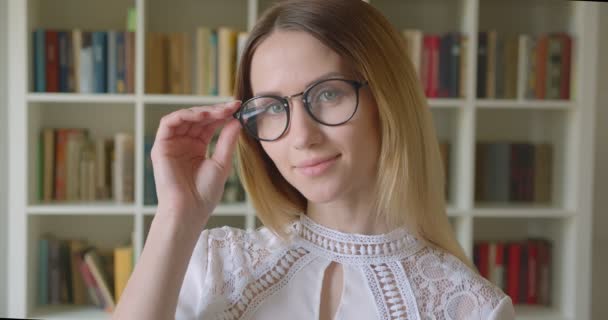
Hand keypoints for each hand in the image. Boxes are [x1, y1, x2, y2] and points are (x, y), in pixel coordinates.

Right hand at [150, 100, 241, 228]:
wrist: (189, 210)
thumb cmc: (205, 193)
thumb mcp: (222, 163)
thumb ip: (227, 141)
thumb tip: (237, 120)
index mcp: (197, 147)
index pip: (209, 124)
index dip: (222, 114)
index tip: (238, 107)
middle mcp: (184, 143)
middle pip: (198, 118)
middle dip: (214, 110)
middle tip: (230, 107)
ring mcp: (172, 144)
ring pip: (184, 117)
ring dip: (200, 111)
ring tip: (217, 112)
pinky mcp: (161, 146)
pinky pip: (168, 123)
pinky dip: (184, 115)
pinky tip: (201, 115)